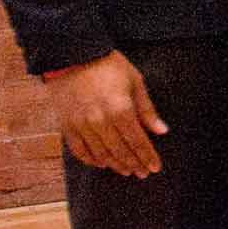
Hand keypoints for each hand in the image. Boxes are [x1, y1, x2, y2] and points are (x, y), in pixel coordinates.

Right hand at [45, 50, 166, 177]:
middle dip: (134, 164)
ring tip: (126, 171)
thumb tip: (161, 131)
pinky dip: (91, 159)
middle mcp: (100, 121)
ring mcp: (81, 125)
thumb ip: (147, 110)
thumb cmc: (109, 66)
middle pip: (120, 151)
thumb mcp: (135, 82)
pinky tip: (102, 163)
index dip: (147, 156)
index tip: (155, 167)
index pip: (137, 141)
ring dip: (115, 165)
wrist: (72, 55)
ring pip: (100, 154)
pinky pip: (79, 150)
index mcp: (120, 109)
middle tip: (143, 173)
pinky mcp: (66, 125)